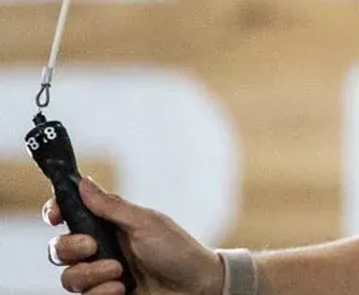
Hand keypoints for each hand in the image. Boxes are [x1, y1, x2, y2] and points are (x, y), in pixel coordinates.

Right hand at [42, 177, 223, 294]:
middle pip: (59, 248)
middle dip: (70, 248)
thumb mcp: (146, 223)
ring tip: (119, 272)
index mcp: (108, 224)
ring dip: (90, 274)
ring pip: (68, 276)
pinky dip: (100, 292)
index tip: (55, 216)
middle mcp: (99, 248)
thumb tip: (84, 182)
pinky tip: (121, 289)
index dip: (55, 212)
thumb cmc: (177, 250)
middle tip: (93, 247)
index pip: (70, 214)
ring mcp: (100, 274)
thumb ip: (112, 207)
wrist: (195, 285)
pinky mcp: (104, 294)